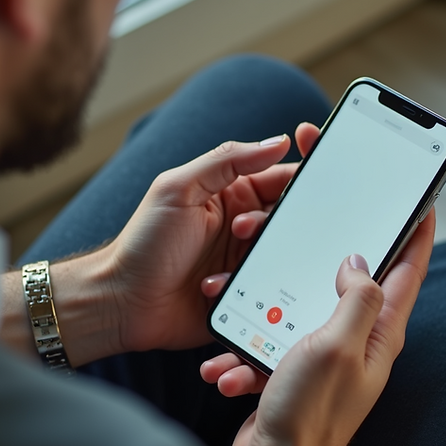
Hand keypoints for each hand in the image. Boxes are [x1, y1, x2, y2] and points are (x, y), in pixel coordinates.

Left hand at [102, 123, 321, 353]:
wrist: (122, 303)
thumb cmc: (143, 242)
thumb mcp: (178, 189)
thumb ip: (226, 161)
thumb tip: (276, 142)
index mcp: (232, 194)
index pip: (280, 177)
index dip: (304, 173)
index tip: (323, 172)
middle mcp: (245, 227)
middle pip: (290, 218)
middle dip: (279, 222)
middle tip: (244, 230)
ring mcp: (247, 263)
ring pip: (285, 256)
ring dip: (264, 257)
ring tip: (229, 260)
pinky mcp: (247, 297)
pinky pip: (270, 292)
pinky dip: (250, 289)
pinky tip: (214, 287)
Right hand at [210, 211, 435, 445]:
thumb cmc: (309, 415)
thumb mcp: (337, 345)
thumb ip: (356, 299)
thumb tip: (359, 262)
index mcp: (378, 334)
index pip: (408, 274)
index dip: (417, 235)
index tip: (422, 204)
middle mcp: (357, 343)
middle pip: (354, 284)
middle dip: (331, 257)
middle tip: (320, 226)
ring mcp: (326, 357)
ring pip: (302, 310)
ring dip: (272, 309)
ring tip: (246, 311)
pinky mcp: (295, 370)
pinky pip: (272, 343)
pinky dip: (250, 351)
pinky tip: (231, 365)